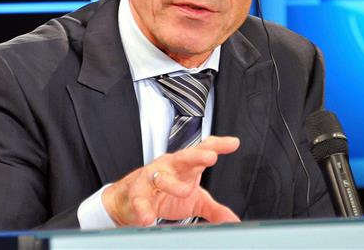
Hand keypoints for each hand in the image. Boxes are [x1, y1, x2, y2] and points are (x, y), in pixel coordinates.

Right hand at [101, 135, 240, 226]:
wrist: (130, 201)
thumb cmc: (164, 194)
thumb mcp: (193, 201)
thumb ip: (214, 209)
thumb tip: (232, 220)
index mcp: (185, 166)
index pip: (202, 150)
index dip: (218, 145)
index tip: (233, 143)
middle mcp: (169, 167)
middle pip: (184, 157)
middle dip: (197, 155)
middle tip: (211, 156)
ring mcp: (151, 178)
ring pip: (161, 177)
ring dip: (173, 184)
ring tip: (186, 191)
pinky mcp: (136, 194)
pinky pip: (140, 200)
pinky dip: (143, 209)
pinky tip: (147, 217)